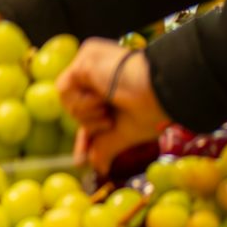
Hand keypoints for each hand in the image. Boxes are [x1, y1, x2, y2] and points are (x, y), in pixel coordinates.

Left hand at [56, 39, 169, 173]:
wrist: (161, 92)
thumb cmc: (152, 110)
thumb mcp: (124, 132)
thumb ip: (105, 146)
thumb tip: (99, 168)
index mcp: (112, 83)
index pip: (88, 109)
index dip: (86, 133)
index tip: (81, 160)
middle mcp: (100, 69)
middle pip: (74, 104)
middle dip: (89, 123)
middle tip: (109, 121)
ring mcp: (92, 61)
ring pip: (66, 97)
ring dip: (86, 112)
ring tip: (107, 109)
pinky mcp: (85, 57)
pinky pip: (64, 88)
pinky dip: (81, 102)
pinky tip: (101, 99)